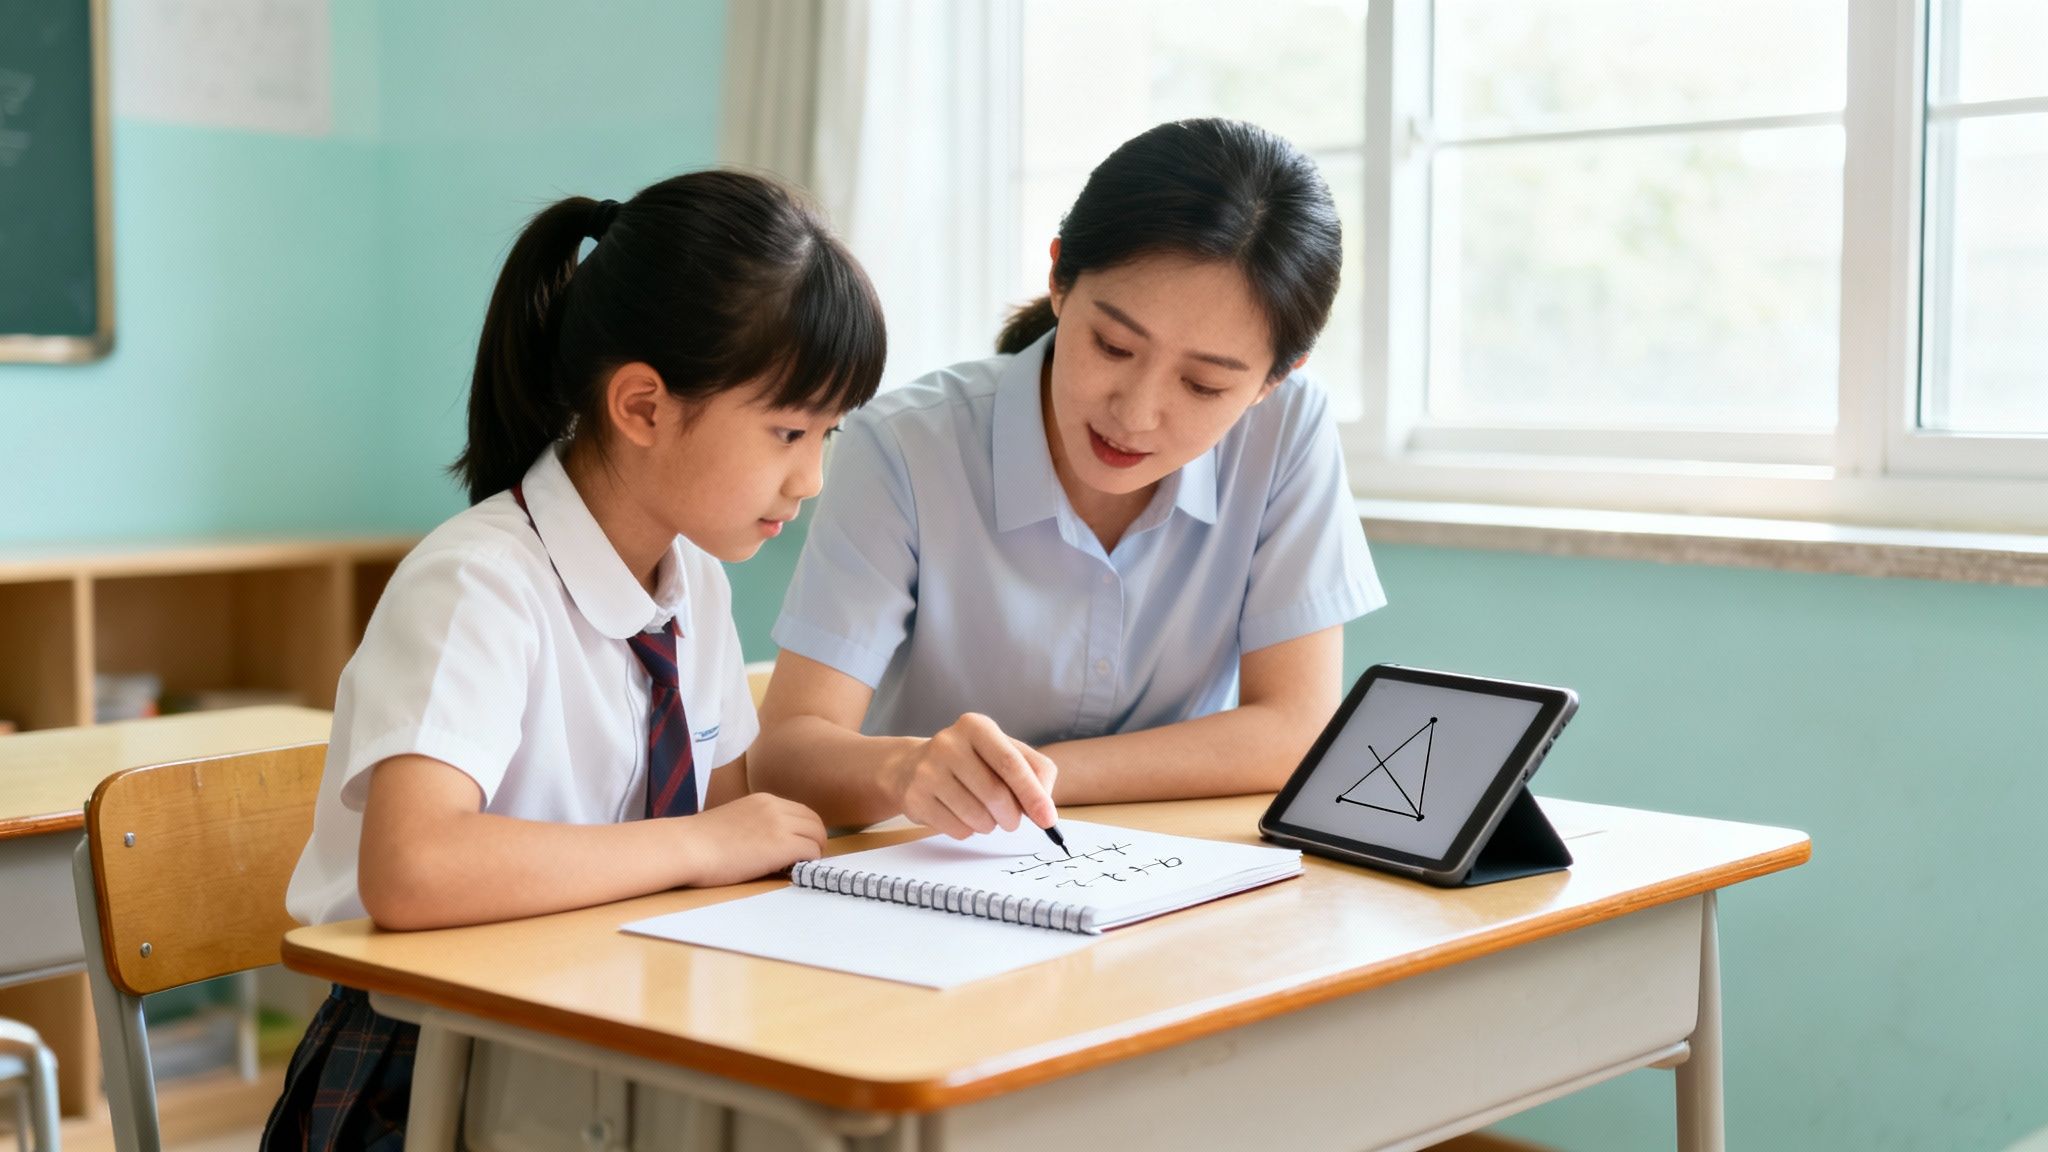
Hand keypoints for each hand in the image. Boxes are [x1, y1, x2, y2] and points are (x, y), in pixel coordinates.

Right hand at [674, 793, 826, 886]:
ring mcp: (780, 825)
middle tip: (806, 859)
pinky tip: (792, 871)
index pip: (801, 812)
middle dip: (815, 840)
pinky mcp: (782, 845)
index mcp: (763, 800)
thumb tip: (767, 842)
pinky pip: (811, 852)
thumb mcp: (734, 820)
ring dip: (813, 852)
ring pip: (817, 836)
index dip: (805, 830)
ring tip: (798, 866)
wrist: (688, 847)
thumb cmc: (699, 841)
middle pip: (814, 822)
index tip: (800, 845)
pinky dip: (808, 862)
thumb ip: (755, 824)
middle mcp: (775, 807)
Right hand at [888, 713, 1057, 837]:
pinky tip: (961, 815)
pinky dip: (969, 830)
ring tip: (985, 814)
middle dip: (1012, 816)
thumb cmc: (971, 761)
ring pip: (977, 816)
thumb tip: (1045, 805)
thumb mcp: (1005, 752)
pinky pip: (957, 829)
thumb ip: (1036, 771)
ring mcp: (927, 770)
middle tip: (1012, 821)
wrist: (912, 766)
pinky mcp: (915, 797)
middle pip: (995, 794)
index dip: (1033, 794)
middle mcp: (948, 743)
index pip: (1010, 763)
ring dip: (990, 825)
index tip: (1048, 820)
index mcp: (976, 726)